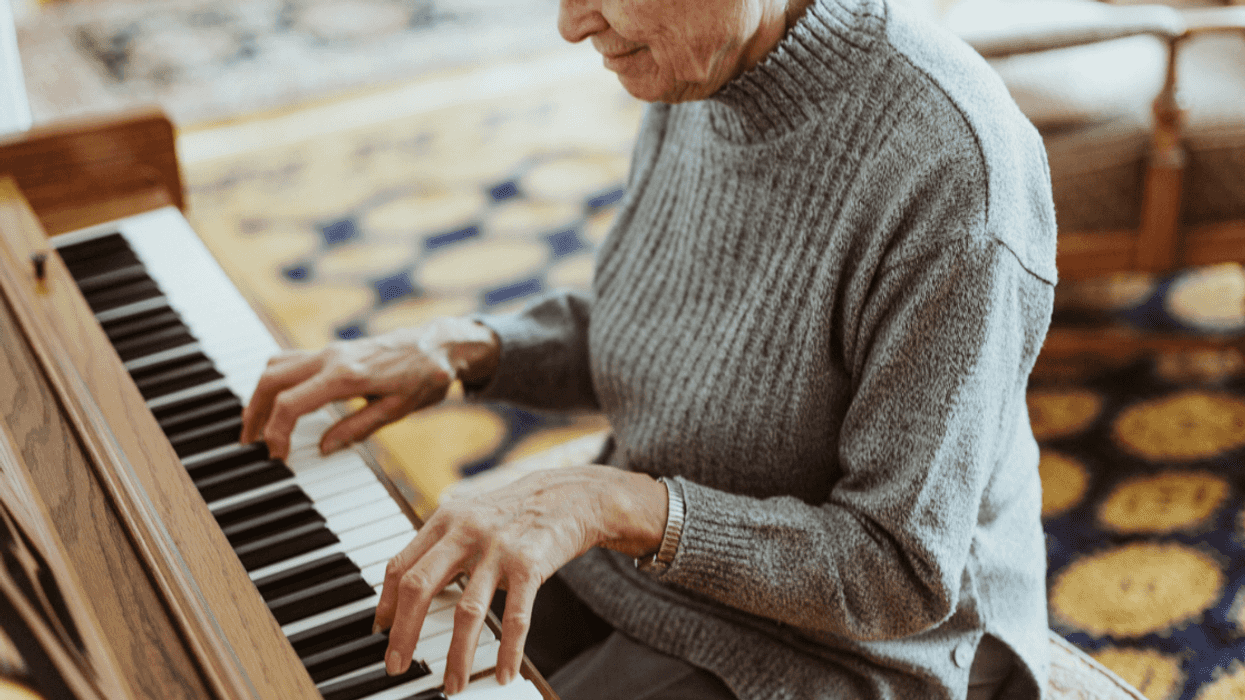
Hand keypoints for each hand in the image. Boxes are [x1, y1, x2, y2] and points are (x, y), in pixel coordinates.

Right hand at [240, 318, 499, 459]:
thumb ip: (358, 428)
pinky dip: (274, 382)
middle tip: (251, 444)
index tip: (277, 456)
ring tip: (258, 426)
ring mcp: (329, 349)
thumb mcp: (398, 410)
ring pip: (275, 366)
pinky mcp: (331, 350)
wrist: (440, 342)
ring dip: (259, 395)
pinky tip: (277, 403)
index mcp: (348, 375)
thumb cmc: (426, 376)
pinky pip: (290, 361)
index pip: (291, 403)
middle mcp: (331, 357)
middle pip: (271, 380)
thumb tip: (323, 447)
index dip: (276, 432)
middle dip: (254, 414)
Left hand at [373, 466, 666, 693]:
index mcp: (445, 521)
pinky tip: (504, 673)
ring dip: (456, 656)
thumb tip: (407, 588)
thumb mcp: (470, 516)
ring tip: (452, 685)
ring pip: (466, 612)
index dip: (387, 603)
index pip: (402, 566)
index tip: (381, 632)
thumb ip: (441, 546)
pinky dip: (508, 651)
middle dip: (404, 634)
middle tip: (397, 666)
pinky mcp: (530, 566)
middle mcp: (466, 532)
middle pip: (421, 587)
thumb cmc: (515, 512)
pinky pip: (515, 618)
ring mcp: (498, 549)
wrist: (570, 495)